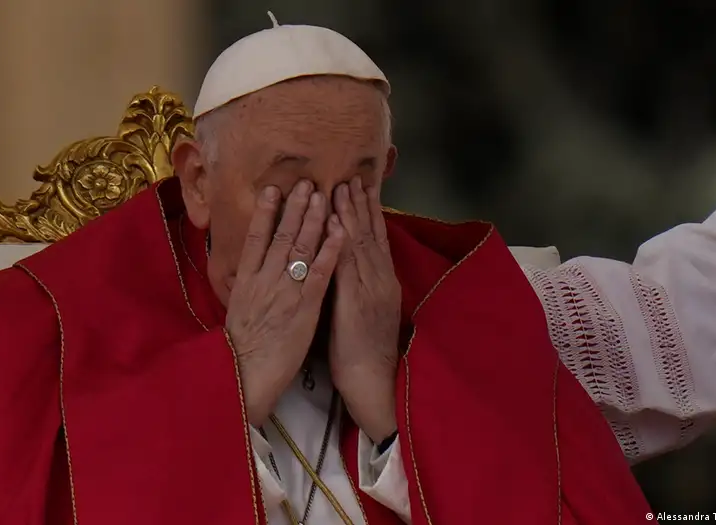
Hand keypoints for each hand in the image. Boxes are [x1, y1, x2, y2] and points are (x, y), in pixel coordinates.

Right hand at [225, 180, 345, 425]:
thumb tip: (250, 269)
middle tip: (307, 181)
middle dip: (294, 207)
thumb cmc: (242, 350)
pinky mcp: (304, 308)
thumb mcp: (238, 311)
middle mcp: (264, 280)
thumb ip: (247, 287)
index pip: (255, 239)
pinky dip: (329, 250)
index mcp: (246, 281)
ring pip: (299, 247)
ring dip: (313, 219)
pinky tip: (339, 232)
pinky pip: (318, 273)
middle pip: (280, 235)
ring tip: (323, 195)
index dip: (265, 212)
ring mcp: (284, 291)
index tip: (273, 189)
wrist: (245, 377)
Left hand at [330, 177, 401, 442]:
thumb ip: (356, 287)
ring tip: (343, 187)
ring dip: (350, 214)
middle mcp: (377, 280)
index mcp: (379, 283)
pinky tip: (337, 224)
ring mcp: (369, 290)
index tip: (359, 186)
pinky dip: (342, 244)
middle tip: (351, 175)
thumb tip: (345, 268)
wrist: (374, 381)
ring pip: (360, 245)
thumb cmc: (363, 352)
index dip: (366, 212)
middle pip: (369, 234)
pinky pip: (348, 268)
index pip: (373, 240)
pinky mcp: (356, 303)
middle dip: (359, 204)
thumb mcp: (362, 312)